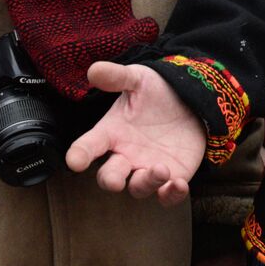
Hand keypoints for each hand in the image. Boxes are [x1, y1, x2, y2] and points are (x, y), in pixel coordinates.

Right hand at [65, 61, 206, 205]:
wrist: (189, 101)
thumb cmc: (156, 93)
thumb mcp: (138, 80)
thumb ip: (117, 77)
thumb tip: (94, 69)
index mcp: (112, 133)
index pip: (88, 146)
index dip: (79, 154)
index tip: (75, 161)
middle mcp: (125, 155)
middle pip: (110, 177)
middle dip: (111, 180)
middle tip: (115, 181)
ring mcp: (147, 169)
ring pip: (139, 188)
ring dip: (146, 183)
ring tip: (160, 169)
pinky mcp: (172, 177)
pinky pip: (167, 196)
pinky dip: (171, 195)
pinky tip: (178, 185)